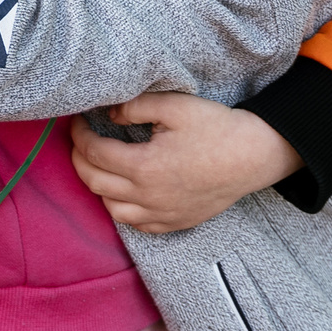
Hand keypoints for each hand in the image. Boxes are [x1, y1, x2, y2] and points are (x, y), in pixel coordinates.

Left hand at [68, 93, 303, 233]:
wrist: (253, 155)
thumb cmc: (216, 128)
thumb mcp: (174, 106)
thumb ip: (135, 107)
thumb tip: (109, 114)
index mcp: (144, 166)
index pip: (93, 152)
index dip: (79, 135)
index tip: (78, 121)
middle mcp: (148, 196)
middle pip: (94, 182)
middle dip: (79, 159)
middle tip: (80, 142)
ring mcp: (162, 213)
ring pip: (112, 209)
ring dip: (98, 187)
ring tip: (99, 166)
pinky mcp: (176, 222)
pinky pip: (137, 224)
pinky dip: (123, 209)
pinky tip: (124, 192)